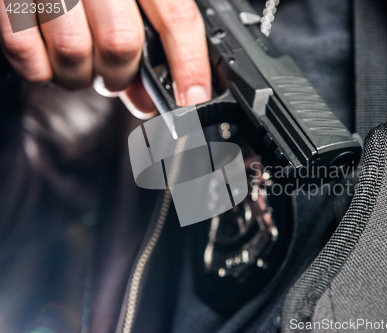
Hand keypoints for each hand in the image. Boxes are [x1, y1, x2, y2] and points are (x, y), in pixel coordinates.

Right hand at [0, 0, 211, 113]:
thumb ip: (144, 37)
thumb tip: (149, 97)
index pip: (176, 17)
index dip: (189, 64)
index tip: (194, 100)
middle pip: (122, 44)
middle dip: (121, 75)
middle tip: (115, 73)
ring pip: (74, 53)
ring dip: (81, 75)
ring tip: (81, 60)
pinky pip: (27, 55)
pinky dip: (42, 70)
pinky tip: (49, 55)